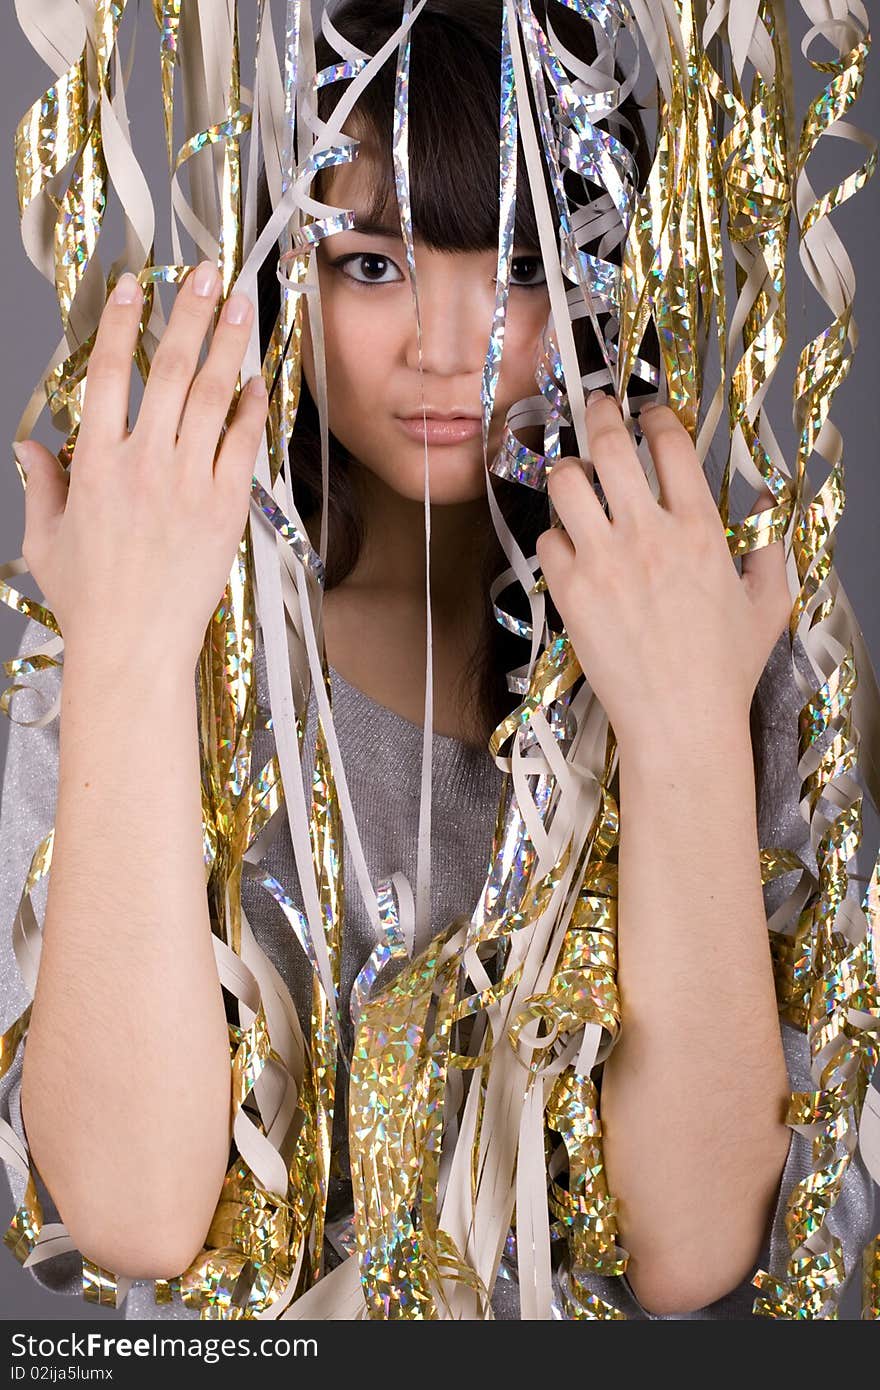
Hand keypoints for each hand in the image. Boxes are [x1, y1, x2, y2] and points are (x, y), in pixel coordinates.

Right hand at [16, 261, 267, 667]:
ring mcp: (189, 484)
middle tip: (205, 271)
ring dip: (227, 343)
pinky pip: (243, 445)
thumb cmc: (90, 601)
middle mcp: (144, 463)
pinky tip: (257, 379)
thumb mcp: (46, 539)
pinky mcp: (226, 509)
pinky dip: (251, 408)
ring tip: (241, 302)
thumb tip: (26, 445)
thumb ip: (40, 484)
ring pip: (212, 397)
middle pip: (170, 369)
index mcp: (95, 463)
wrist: (135, 649)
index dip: (124, 323)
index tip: (135, 285)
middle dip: (189, 312)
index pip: (110, 373)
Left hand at [535, 394, 790, 750]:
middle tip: (598, 406)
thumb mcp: (769, 604)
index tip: (651, 414)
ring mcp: (603, 562)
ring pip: (565, 482)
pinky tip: (570, 549)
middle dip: (601, 412)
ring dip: (569, 471)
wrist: (679, 722)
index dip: (657, 417)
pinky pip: (547, 541)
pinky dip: (556, 538)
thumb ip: (772, 546)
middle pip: (609, 445)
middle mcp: (649, 536)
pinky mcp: (569, 592)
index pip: (670, 444)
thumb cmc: (726, 669)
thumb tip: (769, 501)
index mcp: (700, 529)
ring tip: (575, 476)